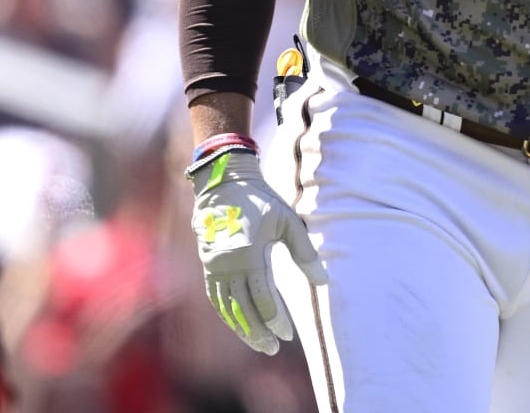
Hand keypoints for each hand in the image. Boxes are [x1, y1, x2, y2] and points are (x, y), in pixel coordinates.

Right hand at [189, 149, 326, 354]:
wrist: (224, 181)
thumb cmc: (261, 199)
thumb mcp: (287, 221)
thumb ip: (305, 253)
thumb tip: (323, 281)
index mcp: (248, 253)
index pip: (262, 297)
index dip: (276, 319)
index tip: (288, 335)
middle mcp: (227, 264)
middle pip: (242, 309)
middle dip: (258, 332)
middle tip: (273, 348)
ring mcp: (213, 265)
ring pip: (226, 306)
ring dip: (241, 327)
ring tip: (258, 343)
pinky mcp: (206, 263)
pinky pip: (215, 296)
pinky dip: (226, 313)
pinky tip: (238, 322)